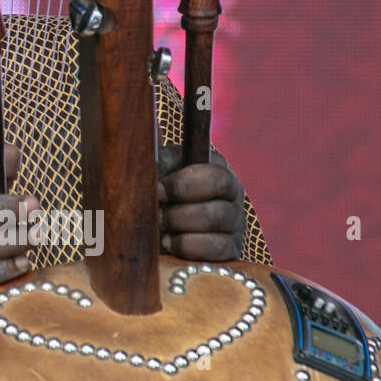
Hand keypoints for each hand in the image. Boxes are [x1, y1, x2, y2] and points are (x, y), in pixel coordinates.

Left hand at [156, 145, 245, 261]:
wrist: (146, 237)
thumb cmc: (147, 198)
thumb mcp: (149, 173)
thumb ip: (153, 157)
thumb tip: (148, 130)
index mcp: (212, 166)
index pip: (212, 169)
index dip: (181, 182)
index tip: (155, 191)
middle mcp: (231, 191)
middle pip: (218, 188)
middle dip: (180, 200)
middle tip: (156, 213)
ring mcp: (235, 221)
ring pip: (215, 217)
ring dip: (179, 224)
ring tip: (159, 228)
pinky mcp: (231, 250)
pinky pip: (216, 248)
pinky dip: (187, 246)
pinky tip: (169, 244)